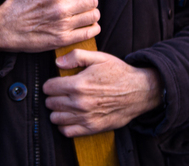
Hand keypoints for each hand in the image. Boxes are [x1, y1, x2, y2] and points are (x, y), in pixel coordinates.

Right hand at [0, 0, 99, 52]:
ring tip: (86, 14)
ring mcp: (63, 25)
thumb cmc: (15, 6)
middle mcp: (62, 8)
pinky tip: (88, 26)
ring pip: (93, 17)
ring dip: (92, 14)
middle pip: (92, 1)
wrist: (4, 28)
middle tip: (86, 2)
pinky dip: (92, 29)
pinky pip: (88, 33)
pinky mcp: (63, 39)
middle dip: (91, 0)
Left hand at [43, 50, 161, 136]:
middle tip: (61, 92)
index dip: (50, 84)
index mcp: (78, 84)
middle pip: (50, 103)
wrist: (139, 91)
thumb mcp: (99, 57)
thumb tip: (57, 62)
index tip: (55, 83)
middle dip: (53, 97)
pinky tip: (70, 117)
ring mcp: (85, 117)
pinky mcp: (92, 128)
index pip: (48, 88)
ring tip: (65, 104)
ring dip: (57, 111)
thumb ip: (76, 56)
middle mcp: (79, 103)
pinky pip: (67, 132)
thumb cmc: (118, 73)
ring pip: (55, 118)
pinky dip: (64, 125)